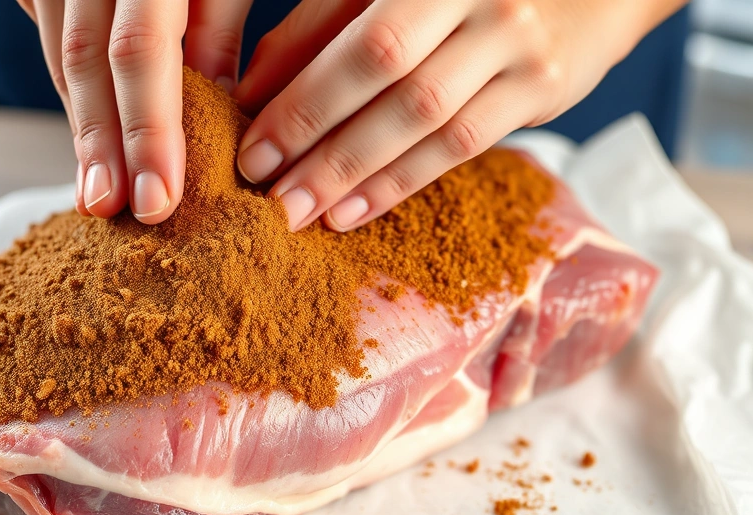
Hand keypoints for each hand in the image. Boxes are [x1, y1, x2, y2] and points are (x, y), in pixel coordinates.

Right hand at [17, 0, 252, 223]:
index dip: (147, 130)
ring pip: (61, 58)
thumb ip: (218, 27)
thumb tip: (214, 105)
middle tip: (111, 210)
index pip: (140, 51)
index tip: (157, 201)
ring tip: (98, 193)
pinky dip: (75, 94)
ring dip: (82, 129)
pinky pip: (51, 39)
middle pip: (85, 63)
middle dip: (99, 144)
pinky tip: (91, 141)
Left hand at [234, 0, 688, 231]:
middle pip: (385, 69)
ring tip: (300, 211)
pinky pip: (461, 145)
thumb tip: (251, 89)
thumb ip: (321, 25)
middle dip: (317, 136)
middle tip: (266, 192)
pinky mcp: (542, 87)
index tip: (249, 145)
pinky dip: (400, 181)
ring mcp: (514, 39)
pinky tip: (353, 211)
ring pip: (423, 115)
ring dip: (353, 170)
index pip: (351, 30)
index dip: (297, 90)